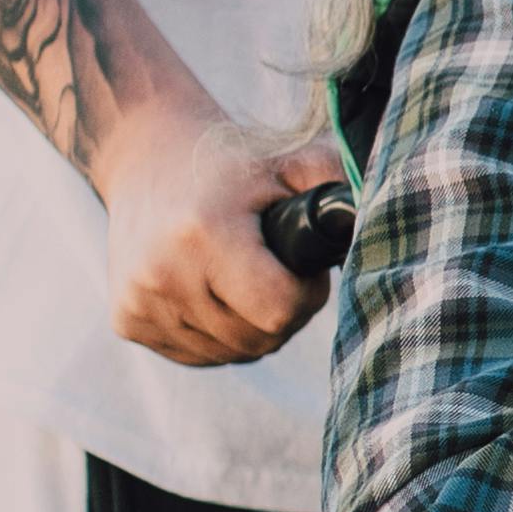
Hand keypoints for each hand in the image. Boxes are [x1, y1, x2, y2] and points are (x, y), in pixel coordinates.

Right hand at [94, 104, 348, 363]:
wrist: (146, 156)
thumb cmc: (233, 165)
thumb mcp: (288, 165)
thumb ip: (340, 188)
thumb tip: (386, 217)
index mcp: (204, 233)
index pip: (278, 310)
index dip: (304, 295)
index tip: (298, 265)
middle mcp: (163, 273)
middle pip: (258, 339)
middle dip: (282, 313)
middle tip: (275, 270)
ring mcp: (140, 302)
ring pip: (231, 353)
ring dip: (250, 326)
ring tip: (241, 277)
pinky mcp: (126, 321)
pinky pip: (199, 355)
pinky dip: (218, 333)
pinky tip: (211, 290)